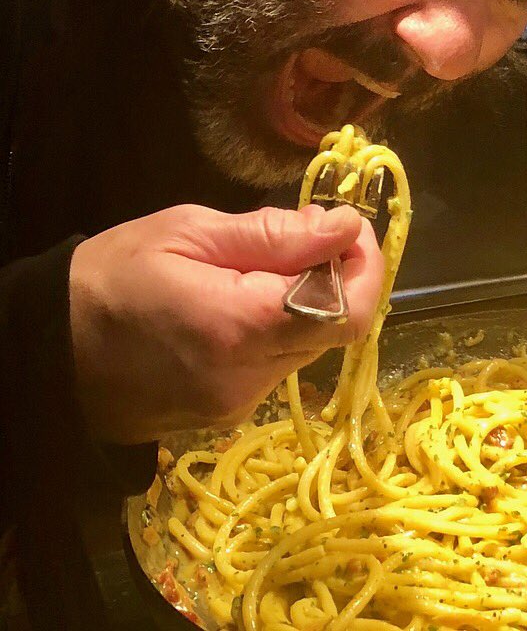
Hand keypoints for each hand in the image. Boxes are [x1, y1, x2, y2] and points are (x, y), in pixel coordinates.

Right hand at [69, 203, 383, 443]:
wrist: (47, 353)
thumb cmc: (112, 277)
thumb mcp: (189, 233)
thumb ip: (274, 235)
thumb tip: (344, 227)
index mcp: (238, 328)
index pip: (346, 309)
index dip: (364, 266)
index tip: (349, 227)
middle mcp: (248, 378)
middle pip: (337, 329)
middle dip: (340, 276)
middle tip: (310, 234)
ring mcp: (239, 404)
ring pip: (312, 346)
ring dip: (312, 301)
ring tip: (266, 264)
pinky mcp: (228, 415)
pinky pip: (280, 364)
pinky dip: (283, 327)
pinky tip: (247, 301)